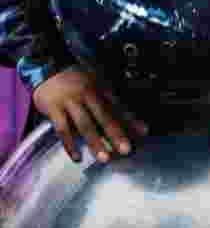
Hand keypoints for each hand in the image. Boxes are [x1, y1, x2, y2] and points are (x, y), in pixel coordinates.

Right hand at [32, 68, 146, 162]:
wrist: (47, 68)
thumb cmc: (79, 84)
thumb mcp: (99, 88)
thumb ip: (115, 107)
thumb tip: (140, 127)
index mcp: (101, 89)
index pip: (118, 106)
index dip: (131, 119)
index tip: (144, 132)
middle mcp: (87, 94)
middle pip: (104, 116)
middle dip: (116, 133)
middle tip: (126, 150)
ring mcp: (70, 101)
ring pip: (84, 124)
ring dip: (95, 142)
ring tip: (105, 158)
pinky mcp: (53, 108)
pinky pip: (62, 129)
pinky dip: (70, 144)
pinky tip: (77, 157)